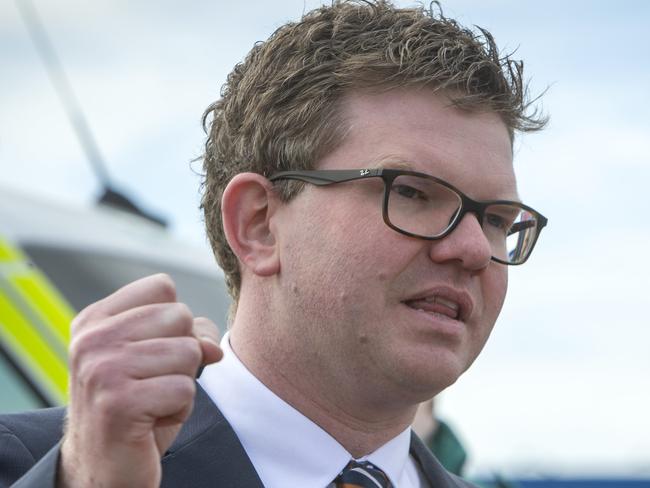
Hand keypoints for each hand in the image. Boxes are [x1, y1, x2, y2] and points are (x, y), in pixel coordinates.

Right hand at [58, 274, 222, 487]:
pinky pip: (185, 389)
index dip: (175, 320)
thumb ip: (189, 334)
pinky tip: (152, 420)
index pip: (162, 286)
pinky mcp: (118, 404)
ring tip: (152, 401)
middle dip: (182, 353)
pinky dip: (179, 409)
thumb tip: (212, 347)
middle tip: (153, 383)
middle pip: (180, 315)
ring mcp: (101, 370)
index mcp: (96, 319)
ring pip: (188, 351)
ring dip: (182, 383)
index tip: (153, 352)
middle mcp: (92, 339)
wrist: (105, 467)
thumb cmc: (138, 406)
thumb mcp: (160, 359)